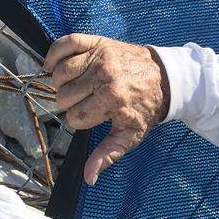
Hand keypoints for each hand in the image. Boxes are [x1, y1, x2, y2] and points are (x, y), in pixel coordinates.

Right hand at [43, 34, 170, 185]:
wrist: (164, 77)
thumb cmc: (146, 108)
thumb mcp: (130, 135)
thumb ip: (107, 155)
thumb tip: (89, 177)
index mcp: (112, 101)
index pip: (74, 117)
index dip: (80, 120)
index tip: (92, 116)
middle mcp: (104, 76)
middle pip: (63, 97)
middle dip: (71, 103)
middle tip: (86, 100)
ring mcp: (99, 56)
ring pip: (59, 74)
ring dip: (62, 83)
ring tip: (76, 85)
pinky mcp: (96, 42)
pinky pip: (64, 44)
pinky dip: (54, 55)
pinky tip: (54, 65)